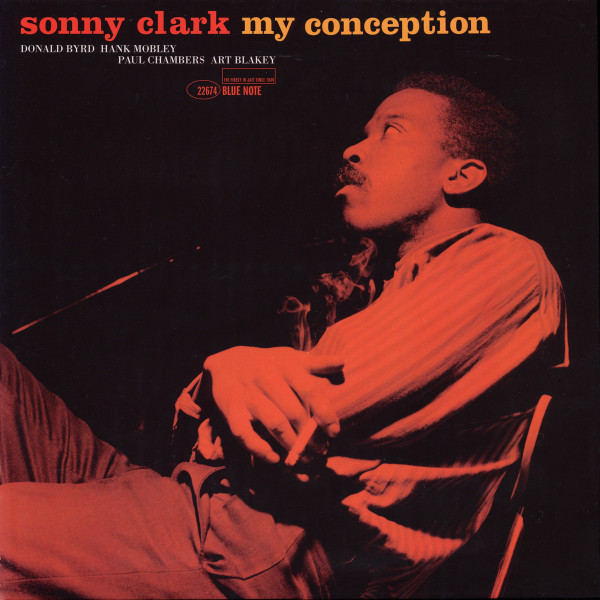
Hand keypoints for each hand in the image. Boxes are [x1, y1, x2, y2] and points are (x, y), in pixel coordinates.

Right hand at [203, 346, 343, 463]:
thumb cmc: (268, 363)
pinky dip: (258, 448)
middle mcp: (267, 378)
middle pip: (293, 412)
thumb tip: (343, 362)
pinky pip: (244, 432)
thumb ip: (317, 363)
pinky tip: (274, 458)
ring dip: (291, 444)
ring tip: (303, 457)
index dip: (325, 413)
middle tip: (320, 450)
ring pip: (274, 424)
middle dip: (309, 435)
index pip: (310, 391)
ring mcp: (249, 394)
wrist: (228, 362)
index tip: (334, 432)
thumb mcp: (291, 358)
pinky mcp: (231, 408)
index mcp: (286, 366)